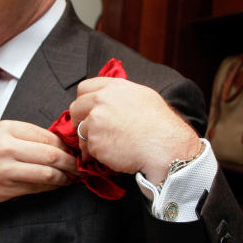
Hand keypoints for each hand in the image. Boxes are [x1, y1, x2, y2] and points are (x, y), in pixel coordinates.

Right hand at [0, 120, 78, 212]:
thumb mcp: (0, 132)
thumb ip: (28, 136)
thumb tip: (59, 144)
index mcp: (8, 130)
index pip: (48, 137)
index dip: (65, 146)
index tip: (73, 150)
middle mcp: (8, 148)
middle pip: (51, 155)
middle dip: (70, 163)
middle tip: (79, 166)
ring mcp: (7, 170)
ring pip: (47, 174)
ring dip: (63, 178)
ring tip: (70, 178)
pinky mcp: (7, 189)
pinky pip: (36, 188)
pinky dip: (50, 187)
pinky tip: (55, 185)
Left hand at [68, 77, 200, 185]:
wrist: (165, 147)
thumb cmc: (161, 126)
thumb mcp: (144, 97)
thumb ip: (121, 95)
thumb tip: (110, 98)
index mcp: (115, 88)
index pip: (85, 87)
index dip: (84, 100)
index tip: (87, 110)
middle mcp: (102, 100)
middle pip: (76, 107)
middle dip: (80, 120)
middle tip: (90, 130)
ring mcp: (95, 120)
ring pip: (80, 130)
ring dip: (89, 140)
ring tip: (108, 146)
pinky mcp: (94, 140)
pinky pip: (88, 148)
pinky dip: (96, 154)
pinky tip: (112, 154)